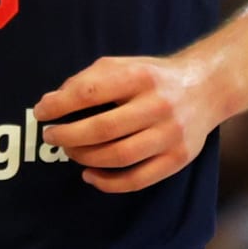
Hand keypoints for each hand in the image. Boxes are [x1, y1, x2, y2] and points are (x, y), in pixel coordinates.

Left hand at [33, 53, 222, 192]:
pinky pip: (137, 180)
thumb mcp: (122, 65)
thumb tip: (49, 103)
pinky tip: (90, 175)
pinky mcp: (177, 159)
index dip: (60, 104)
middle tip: (50, 136)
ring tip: (69, 152)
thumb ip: (87, 81)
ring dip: (85, 158)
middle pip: (103, 129)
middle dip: (68, 136)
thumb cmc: (153, 77)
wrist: (206, 88)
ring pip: (119, 157)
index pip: (91, 92)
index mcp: (139, 77)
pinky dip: (108, 183)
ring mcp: (170, 135)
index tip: (41, 111)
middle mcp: (158, 106)